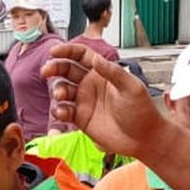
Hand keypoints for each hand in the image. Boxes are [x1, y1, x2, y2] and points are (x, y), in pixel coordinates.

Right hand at [40, 43, 166, 157]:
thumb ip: (113, 72)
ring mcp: (84, 101)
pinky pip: (64, 111)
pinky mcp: (80, 118)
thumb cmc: (142, 111)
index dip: (67, 51)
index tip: (54, 52)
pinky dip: (59, 110)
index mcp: (102, 72)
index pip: (81, 55)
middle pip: (66, 70)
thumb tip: (96, 59)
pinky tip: (63, 112)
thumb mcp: (131, 87)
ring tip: (61, 96)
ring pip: (62, 90)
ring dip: (57, 90)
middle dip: (54, 68)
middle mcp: (90, 84)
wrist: (143, 138)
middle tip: (46, 71)